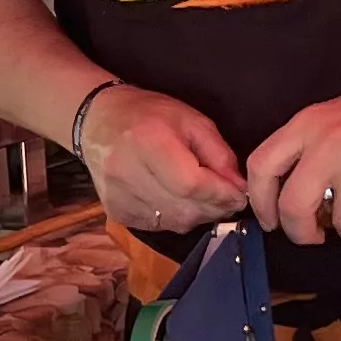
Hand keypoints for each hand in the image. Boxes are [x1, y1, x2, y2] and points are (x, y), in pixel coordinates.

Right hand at [81, 87, 247, 231]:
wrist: (98, 121)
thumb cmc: (150, 114)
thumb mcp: (192, 120)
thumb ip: (219, 153)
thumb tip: (239, 187)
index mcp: (148, 142)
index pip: (191, 184)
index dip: (221, 194)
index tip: (241, 194)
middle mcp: (127, 173)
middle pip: (184, 210)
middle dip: (215, 208)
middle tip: (229, 199)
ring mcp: (117, 196)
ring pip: (174, 223)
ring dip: (198, 215)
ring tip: (206, 199)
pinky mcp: (115, 212)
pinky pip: (158, 226)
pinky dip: (177, 218)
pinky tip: (179, 201)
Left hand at [247, 68, 340, 248]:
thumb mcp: (332, 117)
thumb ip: (307, 148)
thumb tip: (288, 196)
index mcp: (307, 125)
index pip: (262, 167)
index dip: (261, 203)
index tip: (272, 221)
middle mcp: (328, 143)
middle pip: (293, 205)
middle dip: (301, 234)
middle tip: (314, 238)